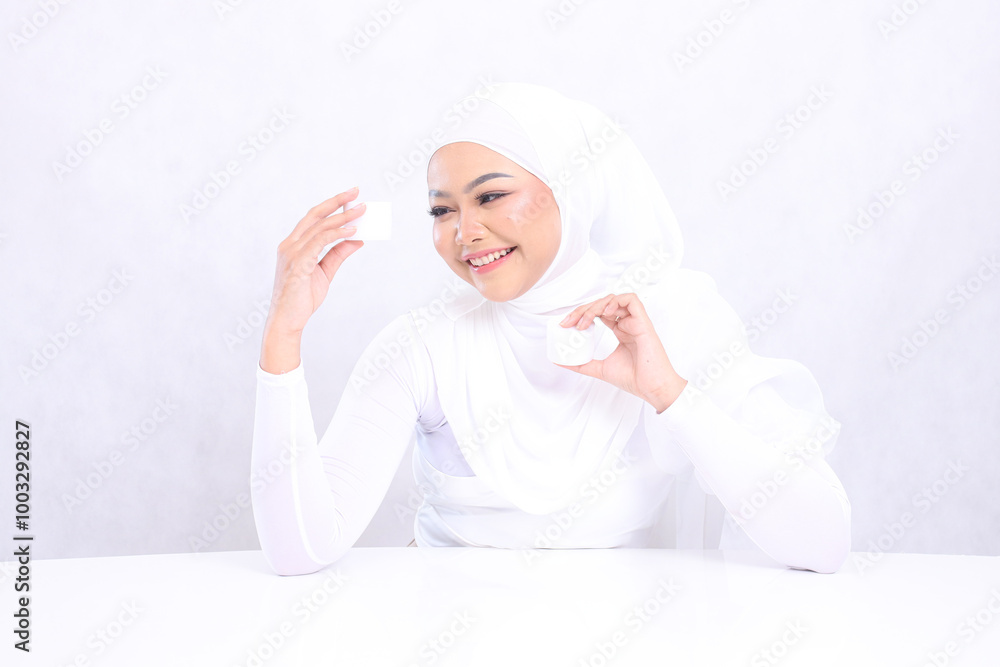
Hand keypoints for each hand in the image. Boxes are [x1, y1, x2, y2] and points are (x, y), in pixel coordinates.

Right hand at [264, 187, 365, 336]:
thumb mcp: (325, 272)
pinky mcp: (298, 264)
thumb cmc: (302, 298)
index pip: (313, 218)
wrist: (288, 320)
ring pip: (320, 227)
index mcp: (294, 245)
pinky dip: (336, 235)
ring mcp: (292, 253)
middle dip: (337, 202)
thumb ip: (338, 254)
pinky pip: (320, 243)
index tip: (349, 196)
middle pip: (316, 215)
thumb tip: (357, 239)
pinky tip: (351, 231)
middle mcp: (290, 245)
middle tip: (357, 193)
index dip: (331, 205)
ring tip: (361, 212)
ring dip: (343, 218)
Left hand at [556, 292, 687, 412]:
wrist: (651, 388)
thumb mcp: (600, 369)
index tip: (566, 325)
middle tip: (568, 322)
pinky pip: (631, 299)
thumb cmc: (634, 379)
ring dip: (595, 306)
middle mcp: (627, 324)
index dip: (581, 314)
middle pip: (602, 305)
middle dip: (583, 309)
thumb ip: (582, 363)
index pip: (599, 313)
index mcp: (620, 331)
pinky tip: (604, 313)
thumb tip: (560, 361)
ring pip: (613, 300)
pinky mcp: (643, 322)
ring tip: (584, 322)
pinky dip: (615, 301)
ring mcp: (635, 321)